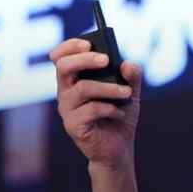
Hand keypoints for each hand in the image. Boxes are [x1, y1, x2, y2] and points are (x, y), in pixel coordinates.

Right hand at [49, 39, 141, 169]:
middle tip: (107, 60)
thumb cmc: (119, 115)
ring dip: (109, 88)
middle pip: (63, 67)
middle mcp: (66, 92)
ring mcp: (67, 109)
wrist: (119, 148)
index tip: (89, 43)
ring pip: (82, 88)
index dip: (70, 46)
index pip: (60, 57)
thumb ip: (132, 76)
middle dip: (85, 60)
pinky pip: (90, 110)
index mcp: (75, 79)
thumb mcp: (130, 92)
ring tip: (127, 93)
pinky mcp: (73, 126)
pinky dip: (110, 108)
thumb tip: (127, 64)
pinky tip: (119, 112)